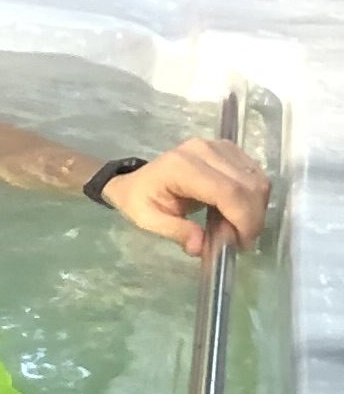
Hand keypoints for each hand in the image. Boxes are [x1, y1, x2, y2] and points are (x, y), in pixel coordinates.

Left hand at [93, 133, 267, 253]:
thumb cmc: (139, 199)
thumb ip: (176, 232)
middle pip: (248, 185)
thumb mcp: (148, 220)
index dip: (244, 219)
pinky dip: (254, 197)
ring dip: (256, 208)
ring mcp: (217, 147)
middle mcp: (204, 151)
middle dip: (252, 218)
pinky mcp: (227, 149)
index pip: (228, 191)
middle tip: (240, 241)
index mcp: (182, 167)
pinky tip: (239, 211)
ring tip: (238, 227)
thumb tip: (201, 247)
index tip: (242, 244)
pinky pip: (254, 174)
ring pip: (257, 179)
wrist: (136, 180)